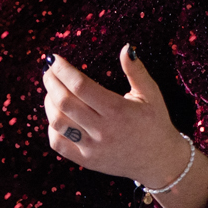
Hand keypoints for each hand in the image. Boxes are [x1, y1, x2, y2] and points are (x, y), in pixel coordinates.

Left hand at [43, 46, 193, 184]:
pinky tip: (56, 115)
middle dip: (51, 82)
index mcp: (118, 110)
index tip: (54, 59)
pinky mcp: (87, 160)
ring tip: (51, 91)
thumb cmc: (155, 123)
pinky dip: (51, 127)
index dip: (63, 70)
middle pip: (64, 102)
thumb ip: (136, 71)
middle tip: (48, 71)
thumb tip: (126, 47)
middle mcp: (103, 130)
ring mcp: (93, 147)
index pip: (81, 86)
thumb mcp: (151, 94)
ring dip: (49, 103)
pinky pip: (58, 144)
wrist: (160, 160)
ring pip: (58, 122)